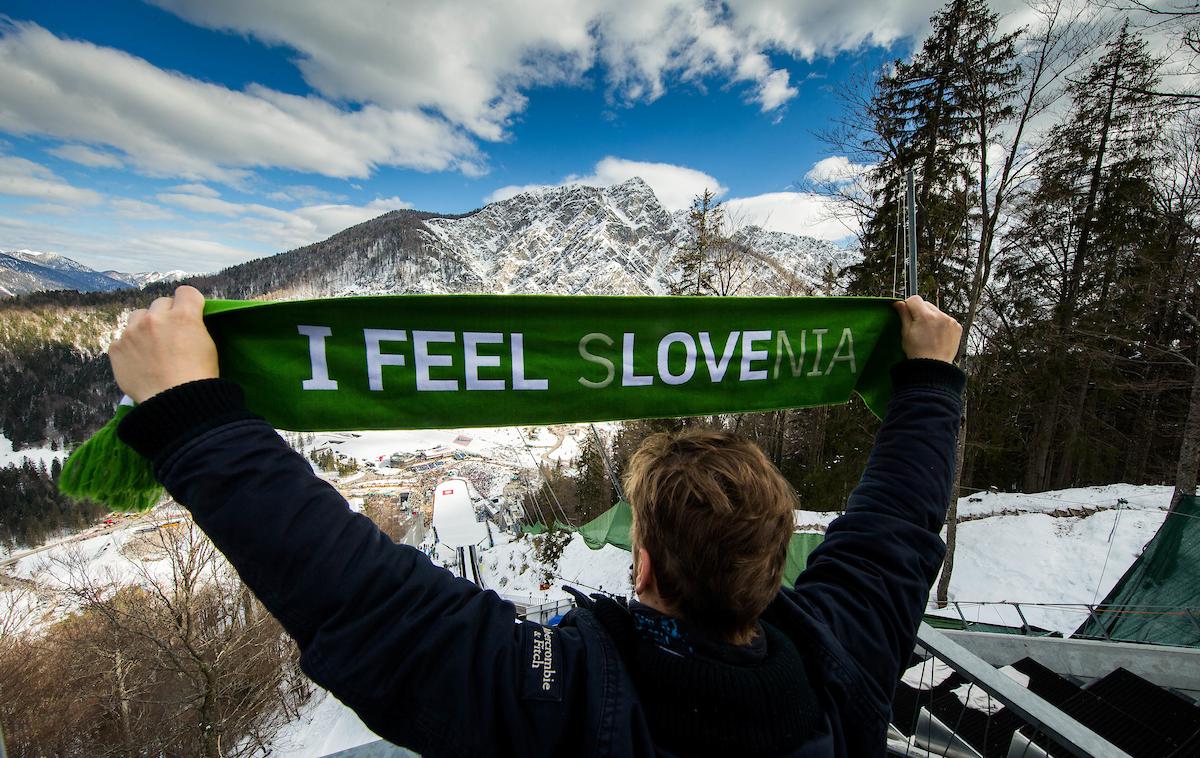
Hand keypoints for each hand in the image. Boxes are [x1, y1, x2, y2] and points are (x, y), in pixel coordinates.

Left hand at [109, 285, 218, 402]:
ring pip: (137, 316)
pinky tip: (139, 362)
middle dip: (166, 314)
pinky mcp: (116, 348)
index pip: (186, 292)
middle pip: (160, 302)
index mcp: (183, 316)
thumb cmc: (199, 377)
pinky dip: (130, 347)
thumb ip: (194, 326)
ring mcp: (131, 332)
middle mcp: (155, 318)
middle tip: (171, 334)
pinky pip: (122, 339)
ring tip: (151, 347)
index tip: (190, 314)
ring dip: (144, 326)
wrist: (174, 403)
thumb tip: (184, 323)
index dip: (189, 303)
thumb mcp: (207, 345)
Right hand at [892, 295, 961, 362]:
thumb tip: (899, 303)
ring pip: (936, 311)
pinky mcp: (957, 327)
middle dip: (920, 312)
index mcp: (925, 316)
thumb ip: (903, 315)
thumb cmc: (917, 352)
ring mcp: (950, 321)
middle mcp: (940, 315)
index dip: (908, 305)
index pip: (915, 299)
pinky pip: (946, 319)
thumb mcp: (906, 333)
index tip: (907, 314)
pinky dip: (941, 324)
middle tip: (917, 326)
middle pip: (926, 304)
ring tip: (928, 333)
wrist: (934, 367)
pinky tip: (937, 335)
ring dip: (931, 317)